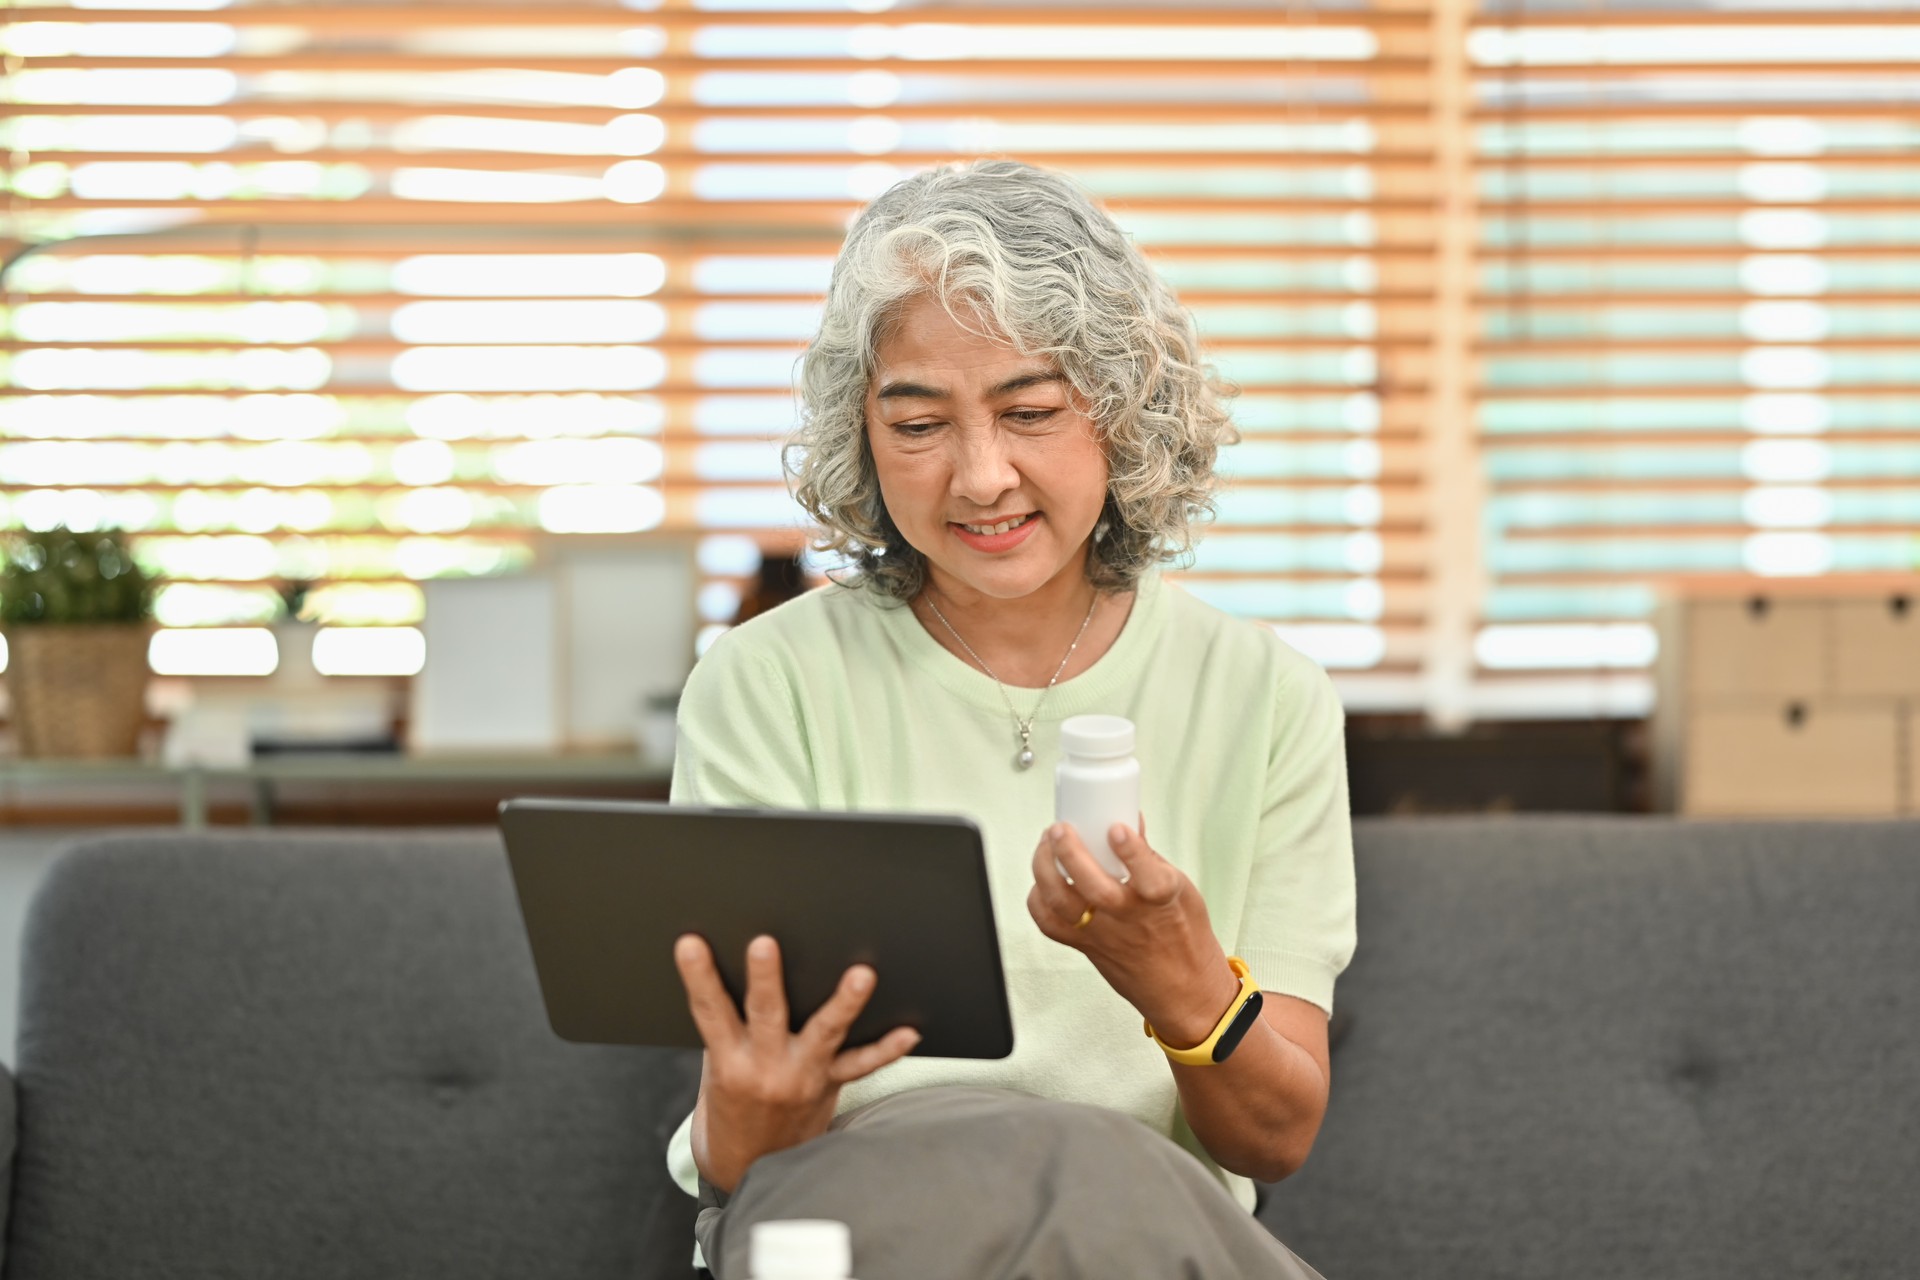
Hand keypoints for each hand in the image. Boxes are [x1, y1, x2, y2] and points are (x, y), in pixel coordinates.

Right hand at [673, 933, 920, 1192]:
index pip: (709, 1011)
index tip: (689, 945)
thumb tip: (741, 969)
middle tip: (763, 945)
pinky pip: (861, 1066)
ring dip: (844, 1003)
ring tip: (861, 976)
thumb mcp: (716, 1066)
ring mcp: (800, 1077)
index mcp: (729, 1061)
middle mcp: (765, 1068)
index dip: (697, 976)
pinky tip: (909, 1033)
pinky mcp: (829, 1086)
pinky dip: (886, 1050)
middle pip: (765, 1014)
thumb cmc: (731, 1104)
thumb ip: (730, 1026)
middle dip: (765, 979)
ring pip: (823, 1033)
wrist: (749, 1166)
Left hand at [1025, 814, 1240, 1047]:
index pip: (1149, 877)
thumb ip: (1149, 858)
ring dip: (1045, 871)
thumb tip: (1129, 821)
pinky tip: (1042, 880)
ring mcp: (1103, 936)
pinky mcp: (1086, 948)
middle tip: (1059, 828)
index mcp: (1162, 902)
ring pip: (1062, 906)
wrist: (1184, 991)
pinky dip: (1038, 899)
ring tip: (1045, 845)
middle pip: (1093, 889)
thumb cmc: (1184, 937)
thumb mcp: (1181, 890)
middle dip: (1069, 853)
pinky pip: (1050, 925)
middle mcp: (1130, 920)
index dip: (1131, 851)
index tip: (1117, 828)